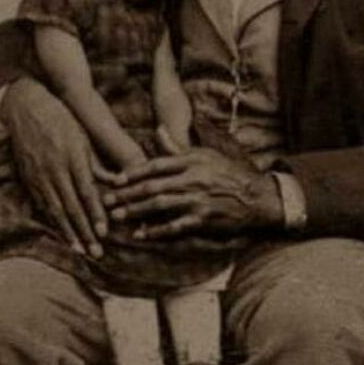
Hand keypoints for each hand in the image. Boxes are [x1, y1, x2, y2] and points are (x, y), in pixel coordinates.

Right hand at [3, 78, 122, 256]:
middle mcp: (56, 169)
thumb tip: (115, 183)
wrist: (28, 108)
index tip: (105, 233)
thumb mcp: (83, 136)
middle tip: (96, 252)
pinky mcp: (29, 178)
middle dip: (85, 231)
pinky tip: (61, 233)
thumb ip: (96, 163)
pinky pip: (42, 204)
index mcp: (74, 157)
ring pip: (55, 210)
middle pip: (72, 207)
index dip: (96, 214)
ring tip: (79, 250)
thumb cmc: (63, 120)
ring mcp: (40, 175)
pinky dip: (52, 221)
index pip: (87, 192)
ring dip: (68, 232)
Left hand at [102, 128, 283, 239]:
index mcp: (191, 161)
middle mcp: (192, 178)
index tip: (116, 180)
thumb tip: (157, 130)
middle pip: (153, 186)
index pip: (156, 165)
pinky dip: (156, 231)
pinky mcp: (203, 220)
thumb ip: (177, 147)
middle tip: (108, 201)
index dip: (134, 173)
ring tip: (117, 216)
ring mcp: (197, 200)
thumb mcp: (205, 154)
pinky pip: (175, 226)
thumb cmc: (228, 173)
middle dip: (127, 194)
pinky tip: (141, 234)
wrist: (255, 196)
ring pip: (160, 206)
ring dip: (136, 211)